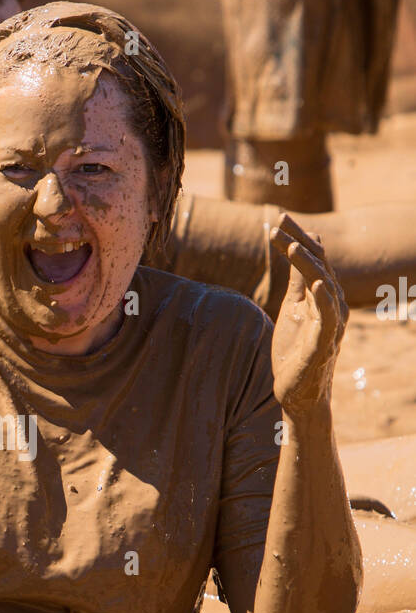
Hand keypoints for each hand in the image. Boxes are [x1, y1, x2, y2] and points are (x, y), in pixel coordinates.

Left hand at [269, 214, 347, 414]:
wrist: (298, 393)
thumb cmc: (295, 351)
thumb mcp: (292, 308)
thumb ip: (296, 282)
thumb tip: (297, 248)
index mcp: (324, 296)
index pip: (313, 259)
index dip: (297, 237)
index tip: (278, 219)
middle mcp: (333, 305)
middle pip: (319, 265)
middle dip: (299, 241)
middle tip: (279, 221)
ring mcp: (331, 323)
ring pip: (323, 285)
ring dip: (308, 263)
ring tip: (292, 244)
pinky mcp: (325, 342)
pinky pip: (328, 316)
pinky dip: (322, 298)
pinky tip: (313, 282)